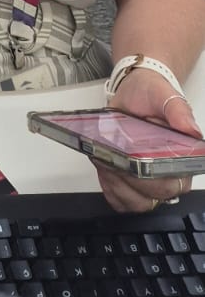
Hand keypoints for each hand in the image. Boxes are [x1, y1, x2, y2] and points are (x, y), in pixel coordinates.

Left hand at [95, 68, 202, 213]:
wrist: (133, 93)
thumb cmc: (150, 95)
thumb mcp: (163, 94)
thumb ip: (178, 110)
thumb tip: (190, 130)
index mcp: (184, 158)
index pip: (173, 183)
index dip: (152, 177)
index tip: (133, 158)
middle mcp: (168, 174)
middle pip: (153, 194)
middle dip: (130, 178)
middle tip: (113, 157)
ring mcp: (149, 181)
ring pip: (137, 202)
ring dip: (118, 185)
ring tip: (106, 161)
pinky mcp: (131, 184)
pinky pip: (121, 200)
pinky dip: (111, 188)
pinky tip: (105, 170)